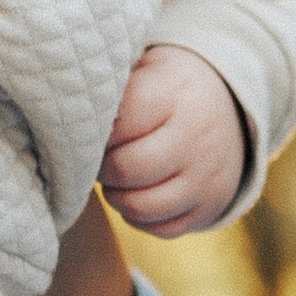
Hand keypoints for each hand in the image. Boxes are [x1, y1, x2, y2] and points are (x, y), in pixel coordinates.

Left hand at [98, 45, 246, 238]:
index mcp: (174, 93)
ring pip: (141, 206)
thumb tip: (67, 105)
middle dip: (102, 168)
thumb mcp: (147, 66)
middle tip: (99, 158)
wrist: (228, 106)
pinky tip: (137, 192)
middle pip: (127, 169)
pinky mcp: (211, 206)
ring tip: (115, 177)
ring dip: (116, 196)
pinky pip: (160, 229)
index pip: (121, 121)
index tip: (92, 128)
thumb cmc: (167, 87)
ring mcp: (206, 176)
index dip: (96, 131)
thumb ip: (112, 83)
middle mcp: (196, 137)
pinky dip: (139, 217)